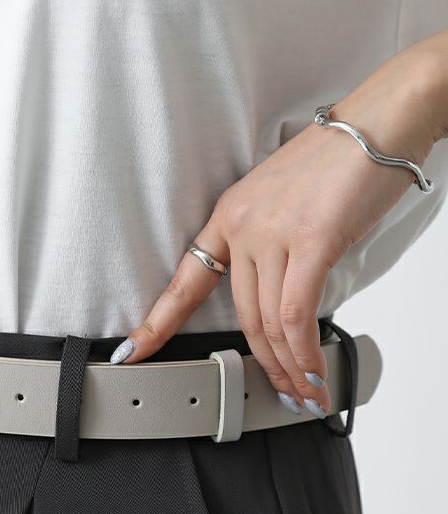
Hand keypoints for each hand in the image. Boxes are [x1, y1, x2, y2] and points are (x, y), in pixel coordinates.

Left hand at [110, 39, 444, 416]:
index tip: (133, 350)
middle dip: (263, 363)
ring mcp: (274, 233)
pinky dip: (305, 354)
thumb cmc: (340, 161)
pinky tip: (314, 373)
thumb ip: (272, 246)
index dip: (157, 322)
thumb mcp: (284, 203)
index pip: (185, 280)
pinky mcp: (312, 241)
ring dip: (289, 367)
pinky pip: (297, 315)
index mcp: (229, 216)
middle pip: (242, 316)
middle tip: (282, 391)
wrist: (379, 121)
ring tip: (305, 392)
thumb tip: (282, 292)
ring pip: (268, 322)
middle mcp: (243, 226)